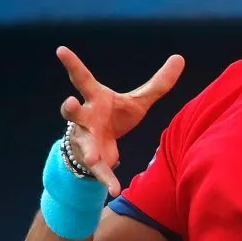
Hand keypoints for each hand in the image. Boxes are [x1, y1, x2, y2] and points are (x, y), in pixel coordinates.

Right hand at [56, 46, 184, 196]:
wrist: (102, 146)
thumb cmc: (116, 117)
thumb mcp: (140, 101)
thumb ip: (159, 83)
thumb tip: (180, 58)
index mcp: (96, 99)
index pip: (81, 78)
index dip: (71, 64)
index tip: (61, 50)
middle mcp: (86, 118)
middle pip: (73, 112)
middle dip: (69, 108)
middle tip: (68, 103)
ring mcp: (86, 140)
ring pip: (82, 143)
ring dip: (89, 150)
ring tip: (94, 158)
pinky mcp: (93, 160)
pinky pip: (100, 171)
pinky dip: (108, 180)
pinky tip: (116, 190)